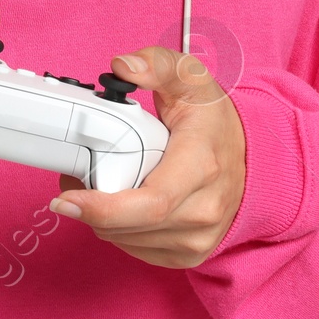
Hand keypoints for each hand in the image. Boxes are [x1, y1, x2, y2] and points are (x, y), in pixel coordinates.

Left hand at [48, 48, 244, 268]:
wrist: (252, 160)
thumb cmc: (214, 121)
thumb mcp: (190, 78)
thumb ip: (156, 64)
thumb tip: (123, 66)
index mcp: (202, 166)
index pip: (151, 203)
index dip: (103, 207)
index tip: (66, 199)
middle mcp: (203, 210)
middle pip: (129, 224)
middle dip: (89, 206)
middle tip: (71, 179)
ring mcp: (197, 238)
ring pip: (125, 239)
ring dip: (98, 218)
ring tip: (94, 184)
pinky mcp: (188, 254)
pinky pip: (135, 249)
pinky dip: (116, 230)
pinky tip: (116, 203)